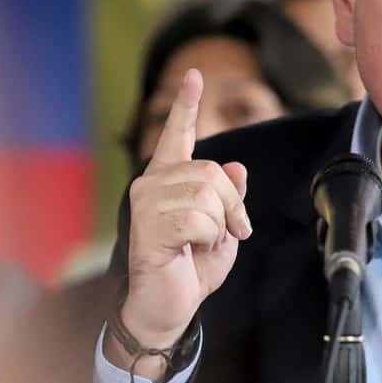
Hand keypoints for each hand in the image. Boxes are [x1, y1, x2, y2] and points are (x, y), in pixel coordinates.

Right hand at [107, 69, 250, 379]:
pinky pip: (198, 218)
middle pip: (211, 173)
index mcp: (168, 180)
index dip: (186, 105)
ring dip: (219, 226)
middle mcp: (151, 184)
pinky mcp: (148, 225)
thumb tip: (235, 168)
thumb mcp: (222, 229)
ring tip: (202, 245)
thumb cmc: (191, 270)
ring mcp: (146, 202)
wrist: (168, 308)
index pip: (177, 135)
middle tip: (228, 233)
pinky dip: (208, 239)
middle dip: (232, 207)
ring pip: (207, 195)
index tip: (194, 74)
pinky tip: (191, 251)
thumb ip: (228, 198)